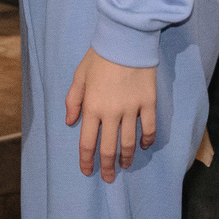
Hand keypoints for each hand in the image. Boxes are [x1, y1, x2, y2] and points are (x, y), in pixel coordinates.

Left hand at [63, 50, 157, 180]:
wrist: (126, 40)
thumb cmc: (99, 56)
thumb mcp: (79, 76)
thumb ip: (73, 100)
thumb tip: (70, 122)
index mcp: (92, 108)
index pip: (88, 143)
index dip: (87, 161)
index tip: (88, 172)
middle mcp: (111, 113)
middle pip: (109, 149)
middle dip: (107, 167)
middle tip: (108, 178)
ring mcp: (132, 109)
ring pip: (129, 142)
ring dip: (126, 158)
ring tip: (125, 165)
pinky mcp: (148, 103)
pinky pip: (149, 127)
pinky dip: (146, 140)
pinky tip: (143, 146)